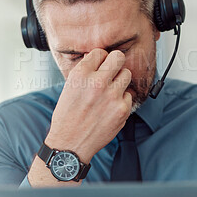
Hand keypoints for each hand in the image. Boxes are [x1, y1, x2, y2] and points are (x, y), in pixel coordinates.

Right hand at [45, 48, 131, 163]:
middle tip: (112, 69)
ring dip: (120, 80)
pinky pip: (129, 95)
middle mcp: (97, 82)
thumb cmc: (68, 117)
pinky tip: (111, 106)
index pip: (99, 52)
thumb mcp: (69, 88)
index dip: (100, 58)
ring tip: (110, 90)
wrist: (71, 144)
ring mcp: (112, 96)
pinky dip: (122, 99)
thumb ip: (85, 72)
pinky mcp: (122, 109)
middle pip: (118, 57)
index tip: (100, 64)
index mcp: (81, 75)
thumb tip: (98, 59)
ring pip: (126, 74)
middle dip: (115, 62)